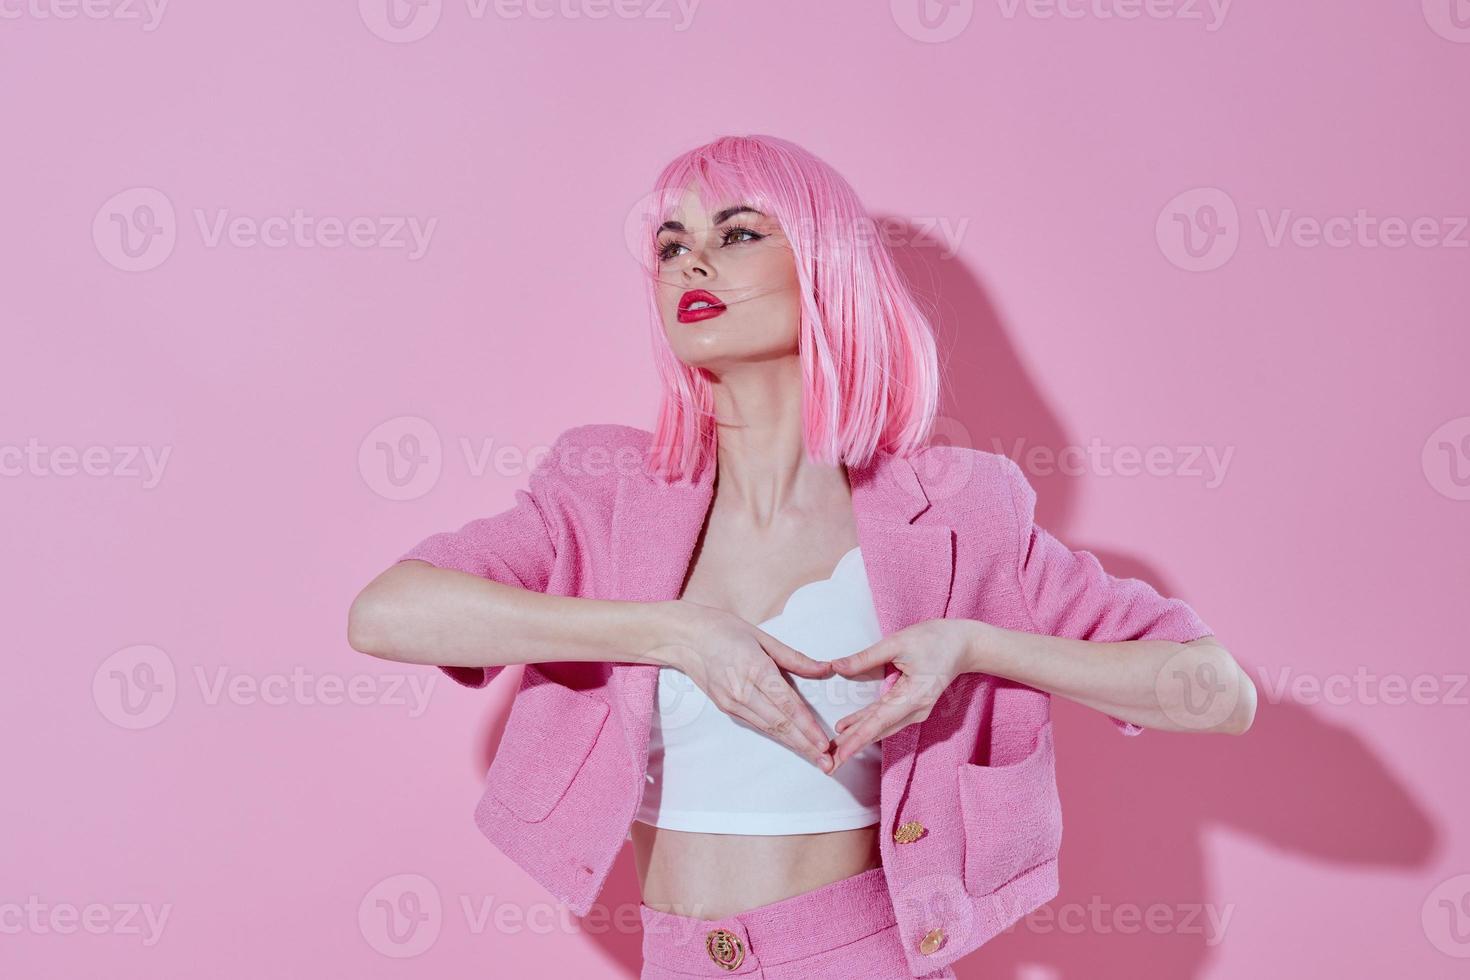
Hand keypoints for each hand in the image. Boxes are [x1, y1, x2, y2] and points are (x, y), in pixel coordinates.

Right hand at [648, 602, 838, 771]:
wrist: (686, 638)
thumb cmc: (725, 630)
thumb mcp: (763, 637)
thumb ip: (795, 658)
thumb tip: (825, 669)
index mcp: (755, 668)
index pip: (787, 704)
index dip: (807, 725)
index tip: (824, 742)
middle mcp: (742, 691)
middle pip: (779, 724)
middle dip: (805, 745)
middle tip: (827, 762)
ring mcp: (731, 702)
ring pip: (768, 729)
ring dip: (793, 745)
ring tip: (814, 758)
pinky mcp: (725, 708)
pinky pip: (756, 724)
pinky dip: (776, 735)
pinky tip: (792, 743)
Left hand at [827, 618, 976, 772]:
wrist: (964, 645)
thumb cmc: (935, 640)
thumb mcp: (898, 643)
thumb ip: (866, 657)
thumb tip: (837, 666)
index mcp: (914, 696)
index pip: (880, 721)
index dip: (858, 737)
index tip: (842, 752)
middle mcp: (915, 710)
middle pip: (877, 731)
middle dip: (852, 747)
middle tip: (828, 764)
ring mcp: (914, 710)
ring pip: (879, 727)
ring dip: (856, 738)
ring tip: (832, 750)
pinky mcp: (910, 705)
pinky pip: (884, 718)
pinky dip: (865, 724)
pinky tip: (846, 729)